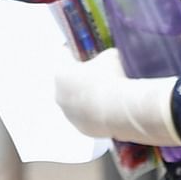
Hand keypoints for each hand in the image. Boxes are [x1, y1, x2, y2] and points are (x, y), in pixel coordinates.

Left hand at [53, 49, 180, 146]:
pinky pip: (87, 116)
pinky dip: (96, 112)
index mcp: (61, 73)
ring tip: (108, 93)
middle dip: (82, 77)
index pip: (63, 55)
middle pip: (68, 81)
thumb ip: (102, 56)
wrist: (121, 110)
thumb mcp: (110, 56)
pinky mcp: (81, 128)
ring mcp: (69, 114)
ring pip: (77, 101)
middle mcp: (59, 94)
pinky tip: (110, 107)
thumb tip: (106, 59)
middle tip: (100, 74)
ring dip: (88, 97)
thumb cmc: (112, 78)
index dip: (75, 51)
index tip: (84, 51)